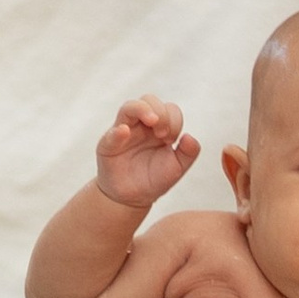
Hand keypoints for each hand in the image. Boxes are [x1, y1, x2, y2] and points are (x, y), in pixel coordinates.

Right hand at [95, 96, 198, 211]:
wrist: (133, 198)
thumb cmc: (154, 179)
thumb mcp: (177, 167)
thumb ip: (189, 153)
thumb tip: (189, 136)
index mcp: (158, 127)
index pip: (168, 108)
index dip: (174, 119)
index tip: (172, 140)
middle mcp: (141, 125)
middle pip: (148, 100)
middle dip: (161, 112)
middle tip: (163, 135)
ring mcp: (124, 132)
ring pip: (129, 107)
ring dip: (142, 110)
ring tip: (152, 122)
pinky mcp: (109, 145)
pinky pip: (112, 132)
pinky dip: (118, 131)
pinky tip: (125, 132)